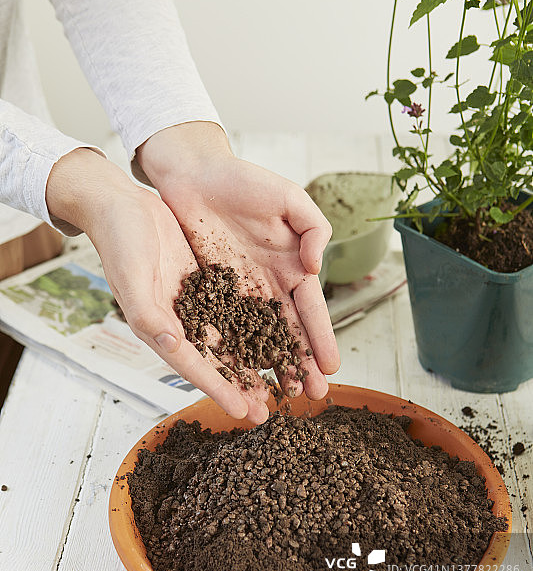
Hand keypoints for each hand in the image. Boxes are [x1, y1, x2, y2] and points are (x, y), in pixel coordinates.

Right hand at [45, 148, 271, 422]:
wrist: (122, 206)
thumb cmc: (120, 242)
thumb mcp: (132, 279)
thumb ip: (150, 316)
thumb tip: (173, 345)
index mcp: (158, 327)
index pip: (194, 366)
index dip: (218, 390)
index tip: (242, 412)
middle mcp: (178, 322)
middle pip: (215, 362)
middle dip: (241, 388)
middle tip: (267, 411)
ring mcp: (193, 304)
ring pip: (228, 341)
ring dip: (250, 364)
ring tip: (275, 385)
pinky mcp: (206, 284)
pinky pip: (233, 311)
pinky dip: (251, 327)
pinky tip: (272, 339)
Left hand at [137, 123, 339, 399]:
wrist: (194, 174)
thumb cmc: (244, 181)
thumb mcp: (289, 197)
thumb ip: (313, 228)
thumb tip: (316, 267)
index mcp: (293, 266)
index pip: (311, 310)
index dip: (321, 339)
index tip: (332, 368)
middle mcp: (268, 286)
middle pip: (287, 333)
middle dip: (301, 364)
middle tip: (312, 396)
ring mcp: (238, 292)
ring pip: (256, 338)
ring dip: (268, 367)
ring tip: (277, 396)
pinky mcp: (209, 292)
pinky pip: (221, 326)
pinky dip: (230, 351)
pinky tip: (236, 374)